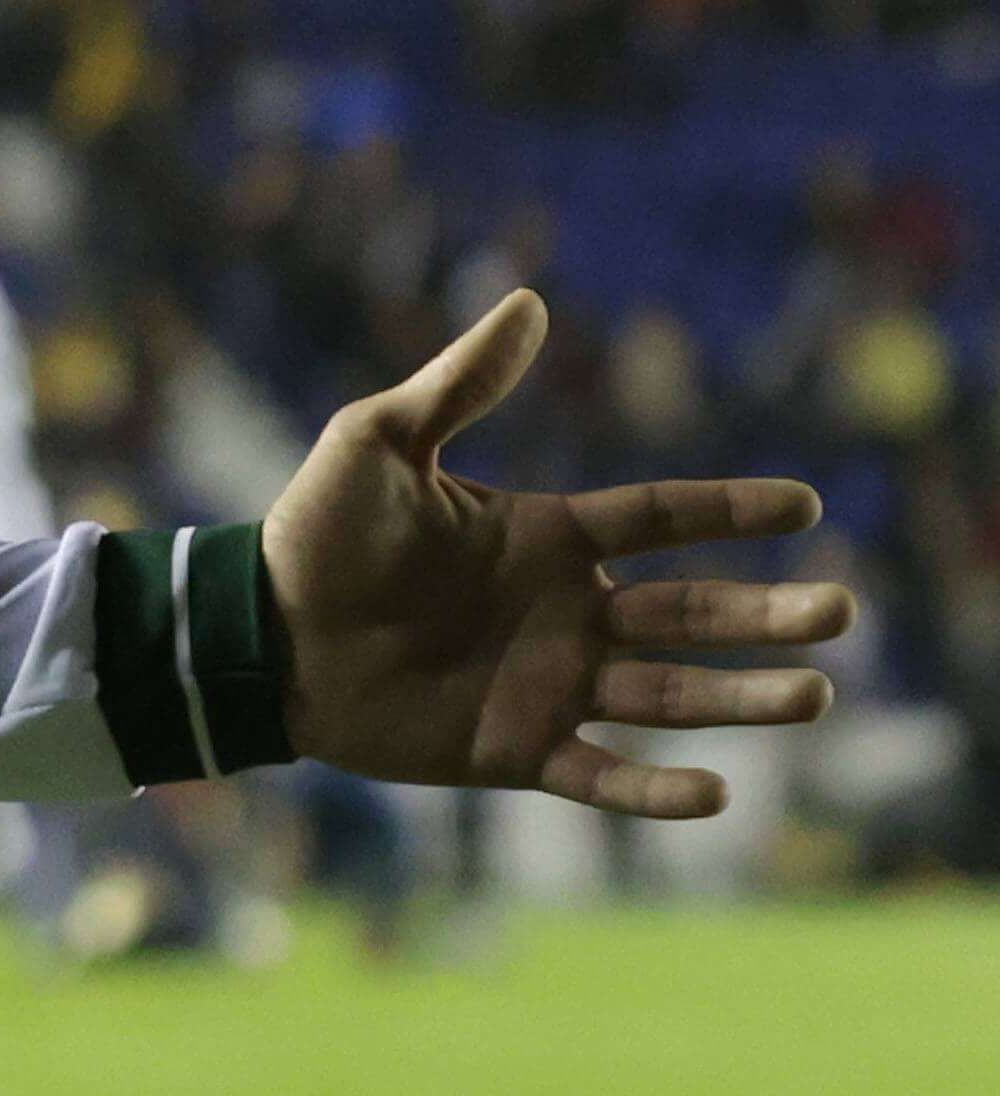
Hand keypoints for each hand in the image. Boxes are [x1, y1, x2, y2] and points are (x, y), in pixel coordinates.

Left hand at [262, 293, 847, 819]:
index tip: (806, 505)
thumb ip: (460, 382)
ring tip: (815, 697)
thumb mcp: (378, 442)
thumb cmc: (312, 535)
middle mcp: (565, 611)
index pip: (662, 516)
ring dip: (742, 698)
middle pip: (693, 612)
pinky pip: (597, 774)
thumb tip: (529, 302)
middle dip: (769, 615)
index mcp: (547, 537)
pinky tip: (715, 793)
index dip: (731, 510)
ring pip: (669, 692)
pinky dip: (651, 788)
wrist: (252, 635)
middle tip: (843, 612)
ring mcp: (546, 682)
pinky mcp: (510, 749)